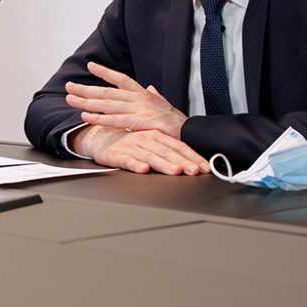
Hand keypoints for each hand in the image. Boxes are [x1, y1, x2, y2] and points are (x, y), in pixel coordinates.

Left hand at [65, 61, 187, 138]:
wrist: (191, 132)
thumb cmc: (177, 122)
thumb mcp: (164, 105)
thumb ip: (155, 96)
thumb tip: (149, 87)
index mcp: (144, 94)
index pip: (121, 79)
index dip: (105, 72)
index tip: (91, 65)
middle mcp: (139, 98)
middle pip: (108, 91)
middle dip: (86, 89)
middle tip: (69, 86)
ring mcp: (139, 109)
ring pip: (107, 104)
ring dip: (87, 101)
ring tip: (70, 99)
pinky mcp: (139, 122)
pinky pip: (114, 119)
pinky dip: (98, 118)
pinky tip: (85, 116)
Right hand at [71, 125, 208, 175]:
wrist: (102, 138)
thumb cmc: (130, 141)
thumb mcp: (152, 139)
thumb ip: (171, 146)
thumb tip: (193, 156)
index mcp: (157, 135)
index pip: (179, 146)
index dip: (193, 156)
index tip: (204, 167)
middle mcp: (146, 139)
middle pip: (168, 152)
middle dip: (183, 162)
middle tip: (194, 171)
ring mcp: (132, 147)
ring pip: (151, 156)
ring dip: (164, 164)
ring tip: (175, 171)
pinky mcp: (118, 155)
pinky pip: (128, 160)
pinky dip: (136, 164)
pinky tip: (143, 169)